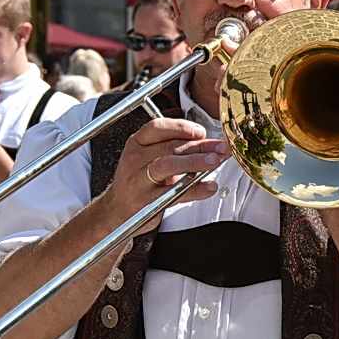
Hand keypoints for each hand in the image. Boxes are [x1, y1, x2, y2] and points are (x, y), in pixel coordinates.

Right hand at [101, 118, 228, 232]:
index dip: (181, 127)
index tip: (202, 132)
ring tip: (215, 161)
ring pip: (167, 165)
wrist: (117, 211)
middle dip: (199, 146)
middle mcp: (135, 159)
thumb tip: (208, 143)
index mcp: (136, 143)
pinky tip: (209, 187)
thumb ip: (173, 148)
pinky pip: (174, 193)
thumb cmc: (138, 181)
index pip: (157, 128)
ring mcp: (139, 181)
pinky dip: (195, 189)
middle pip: (169, 147)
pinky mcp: (147, 202)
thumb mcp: (147, 158)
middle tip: (221, 147)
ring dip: (194, 162)